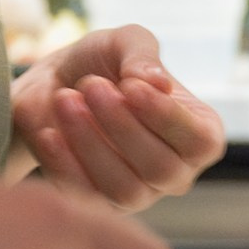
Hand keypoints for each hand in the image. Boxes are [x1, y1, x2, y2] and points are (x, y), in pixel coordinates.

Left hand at [13, 24, 227, 208]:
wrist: (51, 84)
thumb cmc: (101, 64)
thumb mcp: (123, 42)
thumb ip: (142, 55)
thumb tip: (158, 83)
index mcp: (198, 133)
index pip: (199, 142)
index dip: (166, 117)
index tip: (131, 86)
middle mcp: (175, 172)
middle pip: (161, 168)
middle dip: (122, 126)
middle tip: (91, 85)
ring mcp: (138, 195)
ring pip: (124, 189)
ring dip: (90, 144)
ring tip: (65, 100)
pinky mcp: (96, 206)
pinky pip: (86, 198)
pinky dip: (64, 164)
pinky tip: (49, 133)